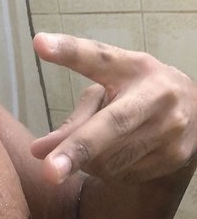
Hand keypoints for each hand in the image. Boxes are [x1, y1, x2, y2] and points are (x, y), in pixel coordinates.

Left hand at [30, 32, 196, 184]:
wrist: (196, 111)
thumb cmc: (136, 94)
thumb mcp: (108, 91)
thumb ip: (73, 118)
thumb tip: (37, 151)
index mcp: (134, 68)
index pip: (99, 58)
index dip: (70, 51)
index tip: (41, 44)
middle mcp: (157, 96)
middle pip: (111, 125)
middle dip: (79, 149)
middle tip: (49, 172)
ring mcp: (169, 129)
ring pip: (111, 159)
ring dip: (88, 162)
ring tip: (98, 146)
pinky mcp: (174, 157)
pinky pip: (123, 174)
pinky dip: (109, 171)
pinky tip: (119, 155)